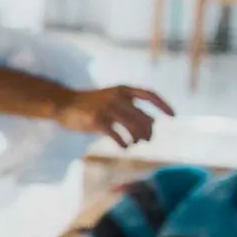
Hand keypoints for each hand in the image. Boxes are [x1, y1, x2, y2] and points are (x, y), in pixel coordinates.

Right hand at [55, 85, 172, 145]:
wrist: (63, 104)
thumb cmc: (91, 104)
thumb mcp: (112, 100)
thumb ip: (131, 108)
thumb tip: (153, 125)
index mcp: (122, 90)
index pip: (150, 95)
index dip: (163, 105)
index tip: (173, 116)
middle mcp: (117, 97)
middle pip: (143, 117)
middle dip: (148, 131)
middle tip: (147, 140)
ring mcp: (107, 108)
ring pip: (133, 127)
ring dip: (138, 138)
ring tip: (134, 143)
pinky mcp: (97, 120)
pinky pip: (117, 135)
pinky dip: (124, 143)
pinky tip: (124, 147)